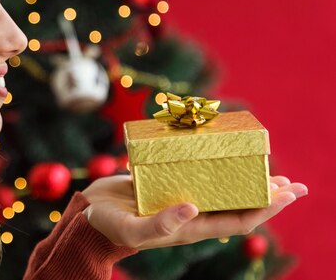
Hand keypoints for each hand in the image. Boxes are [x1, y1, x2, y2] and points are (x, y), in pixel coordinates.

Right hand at [81, 175, 306, 249]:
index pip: (239, 220)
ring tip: (267, 167)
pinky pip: (199, 172)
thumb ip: (159, 225)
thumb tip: (192, 209)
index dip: (266, 209)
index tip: (288, 194)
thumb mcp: (131, 228)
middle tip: (291, 181)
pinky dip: (215, 163)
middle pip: (238, 204)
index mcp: (189, 226)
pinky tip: (221, 152)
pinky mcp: (167, 180)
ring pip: (222, 187)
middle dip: (266, 195)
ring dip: (246, 179)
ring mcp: (180, 195)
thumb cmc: (108, 226)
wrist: (88, 213)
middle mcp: (191, 211)